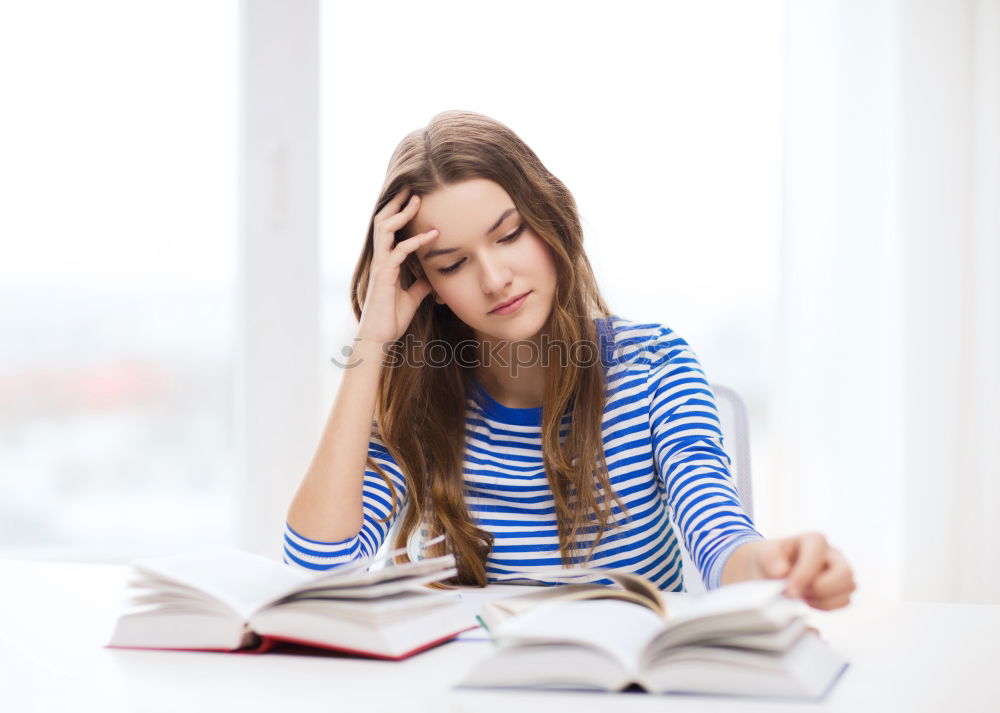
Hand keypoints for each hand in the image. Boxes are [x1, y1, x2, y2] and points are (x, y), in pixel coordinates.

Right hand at [356, 185, 440, 345]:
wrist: (379, 338)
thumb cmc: (391, 319)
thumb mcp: (412, 298)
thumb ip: (420, 284)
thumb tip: (432, 278)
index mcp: (385, 262)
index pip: (390, 230)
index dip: (399, 214)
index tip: (413, 199)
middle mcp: (380, 259)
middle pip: (383, 221)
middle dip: (396, 203)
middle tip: (411, 188)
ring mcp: (381, 265)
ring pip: (385, 229)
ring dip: (402, 213)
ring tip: (417, 200)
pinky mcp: (384, 275)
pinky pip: (399, 251)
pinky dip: (416, 241)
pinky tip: (432, 236)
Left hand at [723, 533, 855, 610]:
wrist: (766, 571)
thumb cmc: (766, 560)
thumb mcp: (761, 554)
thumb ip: (769, 558)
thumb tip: (782, 572)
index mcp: (813, 540)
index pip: (818, 554)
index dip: (805, 574)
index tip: (789, 591)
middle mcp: (831, 553)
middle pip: (845, 572)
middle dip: (823, 589)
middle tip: (799, 595)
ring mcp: (839, 571)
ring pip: (848, 588)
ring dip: (824, 599)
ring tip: (801, 596)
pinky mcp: (840, 587)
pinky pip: (845, 601)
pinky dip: (826, 606)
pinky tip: (808, 600)